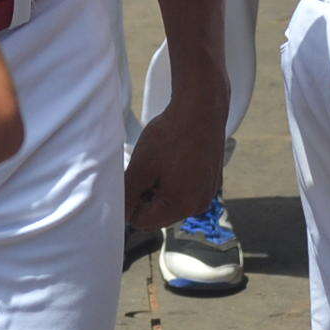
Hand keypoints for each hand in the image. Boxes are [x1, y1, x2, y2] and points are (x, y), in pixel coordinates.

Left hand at [123, 90, 226, 229]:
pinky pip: (186, 190)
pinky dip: (175, 180)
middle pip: (159, 214)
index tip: (131, 178)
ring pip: (171, 202)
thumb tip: (118, 213)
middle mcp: (199, 205)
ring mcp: (208, 193)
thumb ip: (127, 195)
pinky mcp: (212, 181)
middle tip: (145, 168)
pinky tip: (173, 158)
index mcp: (182, 205)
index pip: (143, 221)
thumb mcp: (140, 167)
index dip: (130, 203)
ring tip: (160, 162)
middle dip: (147, 196)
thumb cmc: (169, 136)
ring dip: (160, 188)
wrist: (201, 108)